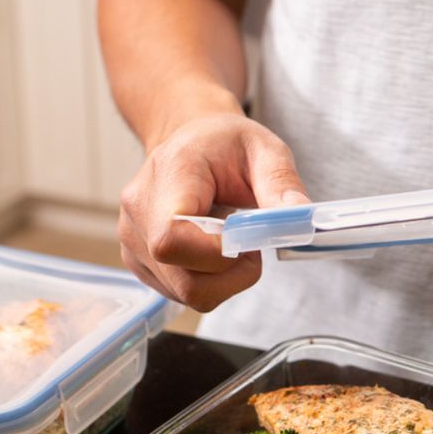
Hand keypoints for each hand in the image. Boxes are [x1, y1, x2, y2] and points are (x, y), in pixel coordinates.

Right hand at [118, 112, 309, 310]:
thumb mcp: (265, 150)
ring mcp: (132, 238)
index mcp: (170, 173)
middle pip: (182, 277)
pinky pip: (180, 292)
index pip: (173, 237)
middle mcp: (139, 209)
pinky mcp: (138, 260)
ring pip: (185, 292)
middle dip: (232, 274)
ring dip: (223, 279)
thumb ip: (282, 183)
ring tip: (231, 242)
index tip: (249, 243)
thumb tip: (300, 216)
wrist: (190, 141)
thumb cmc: (225, 146)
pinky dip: (208, 281)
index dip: (216, 255)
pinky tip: (211, 250)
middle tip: (252, 244)